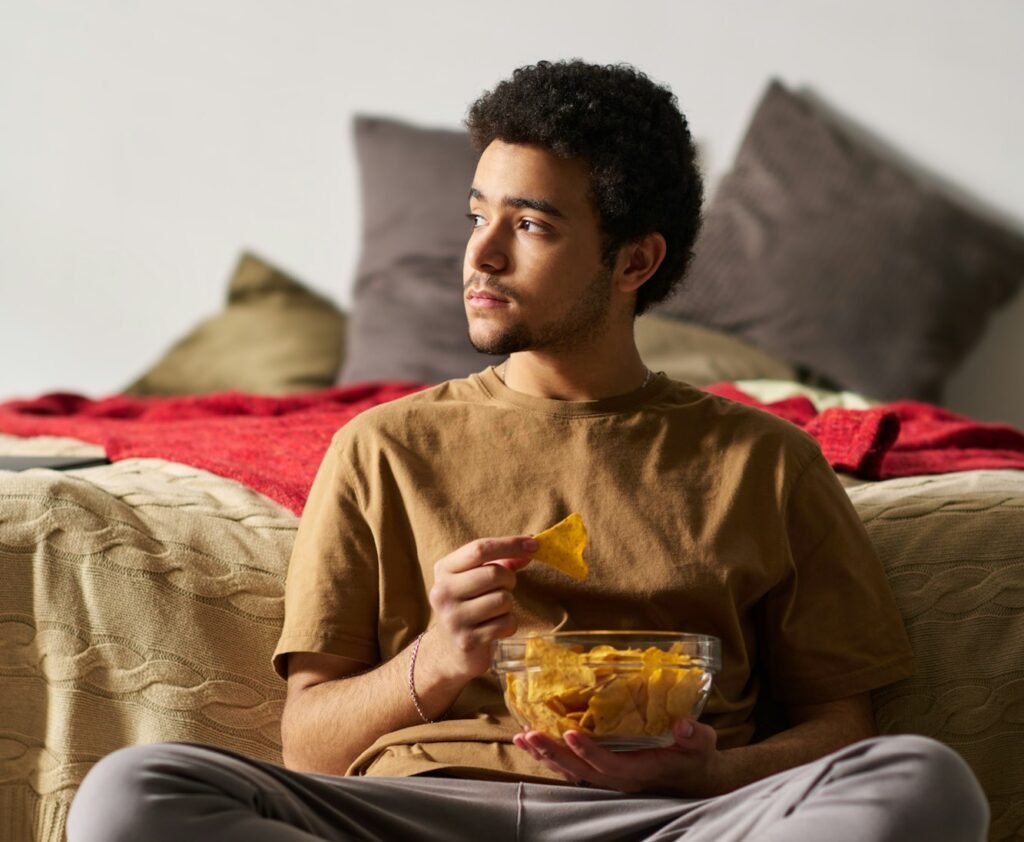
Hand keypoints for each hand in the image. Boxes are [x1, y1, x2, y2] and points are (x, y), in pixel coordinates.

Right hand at [427, 536, 536, 680]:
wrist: (449, 650)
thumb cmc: (469, 605)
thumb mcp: (477, 578)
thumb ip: (502, 561)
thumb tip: (530, 547)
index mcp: (444, 569)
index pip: (480, 549)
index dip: (510, 544)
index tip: (533, 544)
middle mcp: (443, 592)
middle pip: (494, 573)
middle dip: (509, 580)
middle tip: (505, 588)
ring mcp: (453, 618)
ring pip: (502, 600)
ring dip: (507, 606)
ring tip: (495, 611)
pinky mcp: (467, 641)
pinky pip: (505, 623)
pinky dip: (508, 624)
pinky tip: (495, 628)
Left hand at [513, 717, 722, 796]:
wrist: (691, 774)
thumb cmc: (694, 755)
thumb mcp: (701, 744)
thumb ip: (694, 736)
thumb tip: (682, 725)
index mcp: (639, 771)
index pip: (609, 764)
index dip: (589, 752)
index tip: (570, 733)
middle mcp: (617, 777)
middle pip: (579, 770)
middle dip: (553, 753)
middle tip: (529, 733)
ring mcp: (607, 774)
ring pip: (570, 770)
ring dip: (545, 754)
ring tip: (521, 736)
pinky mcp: (600, 768)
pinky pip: (570, 765)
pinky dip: (549, 754)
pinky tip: (531, 740)